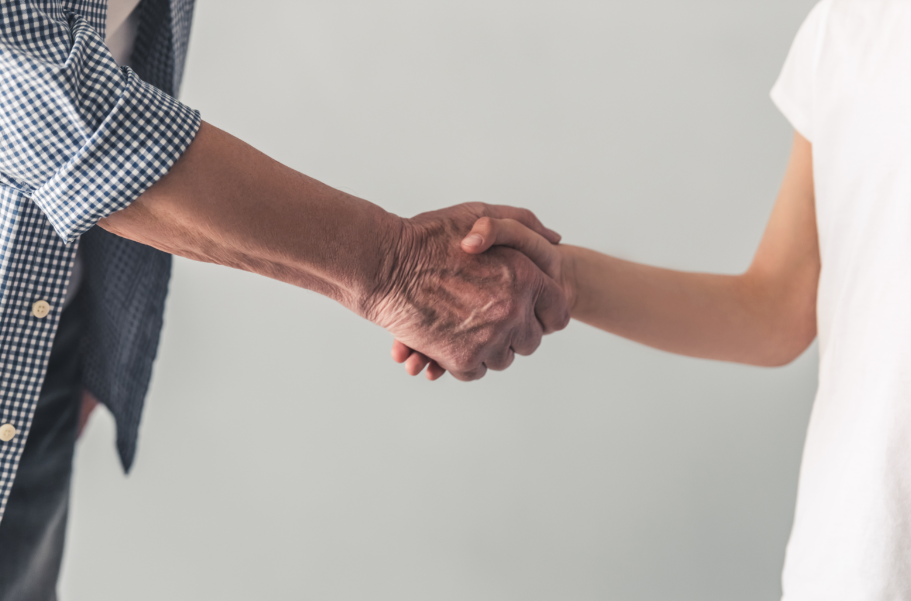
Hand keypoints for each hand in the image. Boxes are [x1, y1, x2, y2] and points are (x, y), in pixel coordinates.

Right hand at [366, 203, 568, 380]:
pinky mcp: (462, 357)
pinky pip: (475, 371)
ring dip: (486, 348)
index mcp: (526, 276)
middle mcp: (514, 309)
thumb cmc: (428, 236)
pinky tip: (446, 341)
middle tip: (486, 318)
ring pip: (502, 359)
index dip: (543, 315)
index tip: (526, 313)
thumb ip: (522, 223)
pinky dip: (462, 362)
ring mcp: (490, 337)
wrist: (384, 263)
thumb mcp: (480, 213)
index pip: (557, 313)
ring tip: (462, 327)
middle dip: (513, 333)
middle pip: (530, 341)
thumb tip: (554, 240)